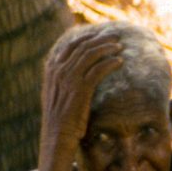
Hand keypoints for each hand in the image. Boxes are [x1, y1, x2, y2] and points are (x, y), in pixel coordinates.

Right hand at [43, 27, 125, 147]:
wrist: (57, 137)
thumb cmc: (62, 119)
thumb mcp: (58, 94)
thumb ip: (64, 78)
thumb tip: (76, 68)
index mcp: (51, 70)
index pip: (69, 45)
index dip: (86, 37)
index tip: (100, 33)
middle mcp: (58, 71)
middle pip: (81, 46)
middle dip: (100, 39)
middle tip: (115, 36)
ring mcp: (67, 79)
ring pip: (90, 55)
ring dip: (107, 48)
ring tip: (120, 47)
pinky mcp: (79, 89)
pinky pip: (97, 70)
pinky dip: (109, 63)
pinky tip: (120, 62)